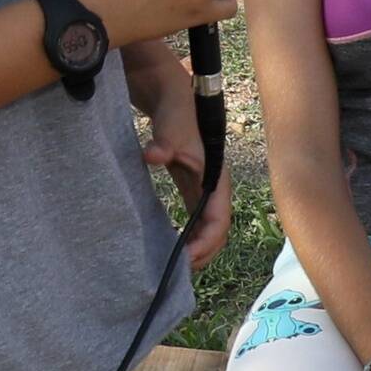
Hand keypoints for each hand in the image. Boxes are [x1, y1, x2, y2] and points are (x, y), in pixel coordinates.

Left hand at [141, 81, 227, 259]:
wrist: (174, 99)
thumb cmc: (175, 115)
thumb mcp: (169, 129)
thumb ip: (162, 143)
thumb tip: (151, 156)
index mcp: (216, 179)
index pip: (219, 220)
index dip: (206, 242)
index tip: (185, 257)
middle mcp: (216, 188)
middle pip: (219, 231)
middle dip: (204, 253)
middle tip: (179, 271)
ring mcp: (206, 190)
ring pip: (210, 229)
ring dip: (199, 248)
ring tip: (177, 267)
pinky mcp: (195, 190)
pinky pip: (198, 221)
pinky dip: (191, 237)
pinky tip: (175, 249)